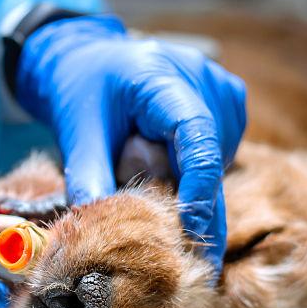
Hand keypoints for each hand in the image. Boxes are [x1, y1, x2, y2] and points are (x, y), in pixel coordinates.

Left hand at [16, 15, 246, 264]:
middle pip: (211, 157)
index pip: (196, 135)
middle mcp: (203, 79)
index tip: (191, 228)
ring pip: (218, 163)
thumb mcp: (77, 131)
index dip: (199, 185)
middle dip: (190, 202)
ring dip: (187, 183)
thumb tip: (98, 226)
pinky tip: (166, 160)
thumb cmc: (83, 91)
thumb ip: (87, 176)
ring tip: (144, 164)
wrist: (91, 60)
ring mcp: (222, 90)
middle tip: (172, 246)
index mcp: (161, 77)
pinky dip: (194, 171)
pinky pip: (219, 155)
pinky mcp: (229, 104)